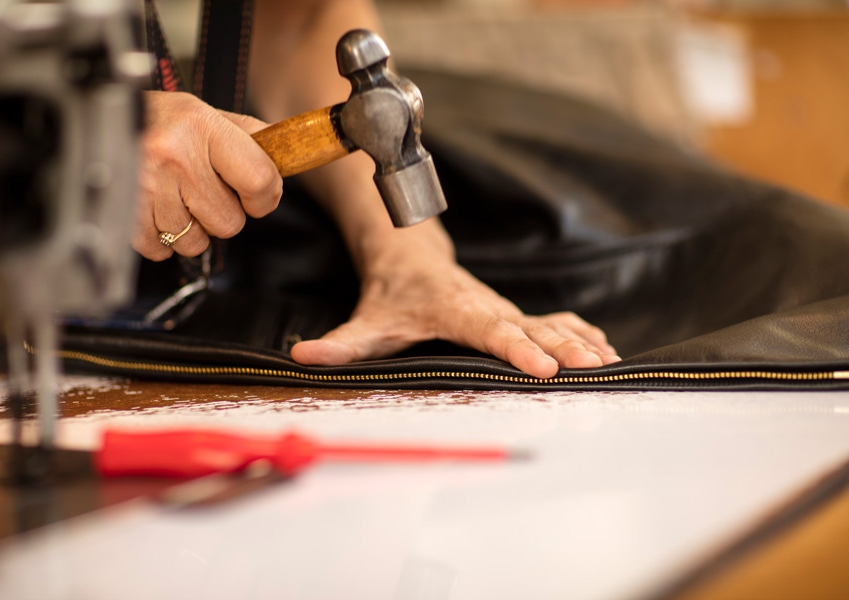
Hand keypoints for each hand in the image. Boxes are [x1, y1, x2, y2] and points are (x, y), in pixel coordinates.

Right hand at [134, 91, 282, 260]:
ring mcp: (146, 187)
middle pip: (229, 223)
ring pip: (196, 242)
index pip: (260, 180)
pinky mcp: (124, 214)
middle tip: (203, 192)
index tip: (256, 197)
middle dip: (222, 214)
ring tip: (176, 199)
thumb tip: (285, 160)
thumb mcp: (204, 113)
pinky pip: (161, 250)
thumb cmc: (157, 120)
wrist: (94, 119)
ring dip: (191, 229)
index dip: (265, 198)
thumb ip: (248, 137)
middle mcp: (175, 156)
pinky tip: (156, 212)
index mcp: (201, 126)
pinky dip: (162, 240)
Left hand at [290, 221, 620, 378]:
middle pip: (529, 326)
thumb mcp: (366, 319)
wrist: (410, 254)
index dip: (515, 348)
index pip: (489, 329)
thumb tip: (303, 359)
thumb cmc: (391, 293)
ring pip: (547, 322)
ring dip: (579, 341)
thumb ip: (340, 343)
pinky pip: (552, 319)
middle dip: (562, 347)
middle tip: (591, 368)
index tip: (542, 367)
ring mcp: (502, 308)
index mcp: (453, 308)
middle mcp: (485, 306)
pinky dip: (579, 332)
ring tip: (608, 364)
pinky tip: (604, 350)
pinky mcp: (510, 312)